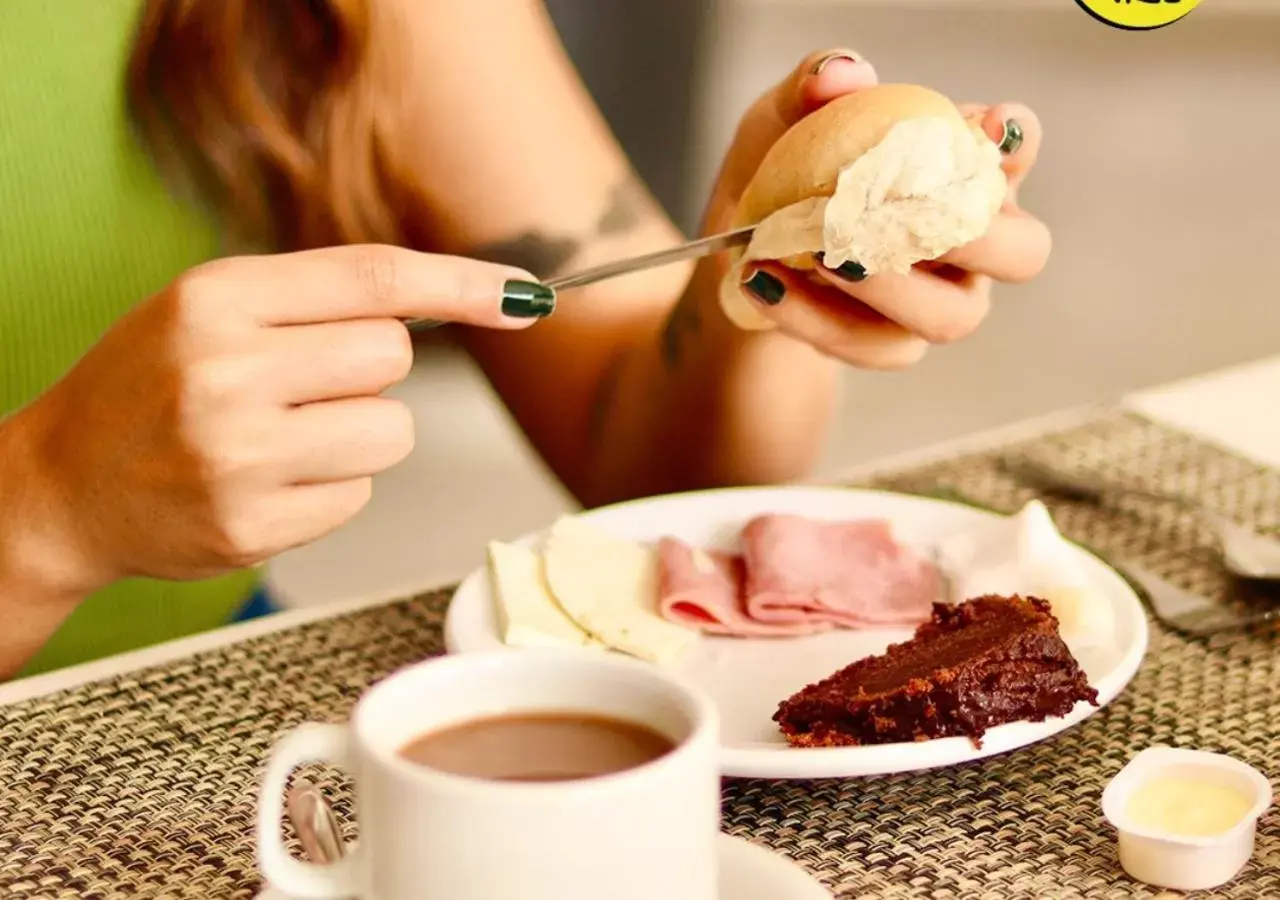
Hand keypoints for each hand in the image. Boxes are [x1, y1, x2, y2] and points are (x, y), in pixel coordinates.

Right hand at [16, 245, 552, 590]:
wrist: (61, 487)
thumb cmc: (148, 388)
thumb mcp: (209, 311)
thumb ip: (316, 300)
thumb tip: (453, 302)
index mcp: (218, 299)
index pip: (375, 279)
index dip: (463, 284)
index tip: (527, 294)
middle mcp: (226, 372)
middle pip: (394, 358)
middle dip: (370, 372)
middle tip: (304, 385)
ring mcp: (238, 456)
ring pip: (390, 431)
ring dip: (358, 435)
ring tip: (281, 438)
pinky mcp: (251, 527)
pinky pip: (360, 498)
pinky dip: (330, 490)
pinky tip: (266, 484)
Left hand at [701, 49, 1050, 368]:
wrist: (739, 258)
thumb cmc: (779, 178)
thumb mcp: (781, 120)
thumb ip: (812, 86)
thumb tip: (842, 75)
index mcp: (959, 169)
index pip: (1014, 149)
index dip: (1016, 139)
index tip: (988, 124)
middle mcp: (968, 242)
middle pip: (1022, 252)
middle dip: (976, 237)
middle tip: (906, 214)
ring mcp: (936, 302)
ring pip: (952, 316)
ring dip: (890, 286)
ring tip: (825, 254)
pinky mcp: (888, 345)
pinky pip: (874, 346)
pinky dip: (816, 316)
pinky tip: (766, 281)